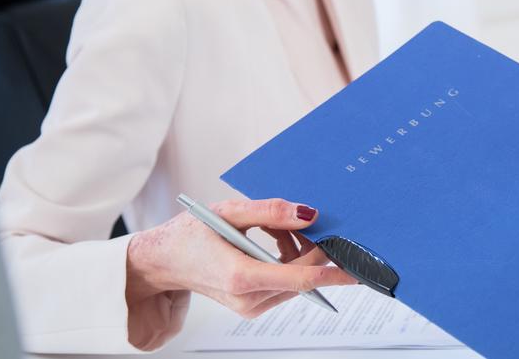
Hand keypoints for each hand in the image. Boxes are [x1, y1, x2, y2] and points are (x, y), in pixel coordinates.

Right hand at [125, 198, 355, 346]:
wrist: (161, 262)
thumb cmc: (190, 235)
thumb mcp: (229, 212)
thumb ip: (270, 211)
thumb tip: (310, 214)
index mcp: (241, 276)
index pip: (301, 279)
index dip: (332, 271)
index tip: (357, 267)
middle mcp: (248, 298)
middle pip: (302, 276)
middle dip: (309, 247)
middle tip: (294, 221)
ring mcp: (250, 306)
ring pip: (296, 281)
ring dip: (295, 252)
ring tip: (272, 229)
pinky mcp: (252, 307)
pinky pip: (284, 284)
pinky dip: (285, 262)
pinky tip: (268, 242)